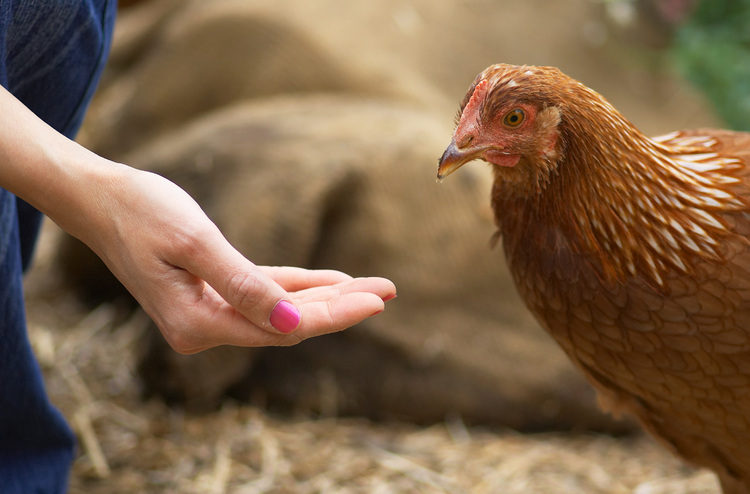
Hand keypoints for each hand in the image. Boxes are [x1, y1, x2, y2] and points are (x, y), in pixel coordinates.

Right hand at [75, 165, 396, 353]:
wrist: (98, 198)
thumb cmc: (140, 211)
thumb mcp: (194, 241)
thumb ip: (243, 285)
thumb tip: (292, 322)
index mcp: (198, 323)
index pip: (284, 327)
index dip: (334, 315)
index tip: (377, 300)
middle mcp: (203, 329)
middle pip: (288, 324)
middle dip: (340, 308)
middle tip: (389, 290)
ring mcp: (207, 314)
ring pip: (280, 310)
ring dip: (325, 298)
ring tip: (373, 287)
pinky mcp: (210, 294)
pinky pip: (263, 294)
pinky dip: (296, 287)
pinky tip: (332, 282)